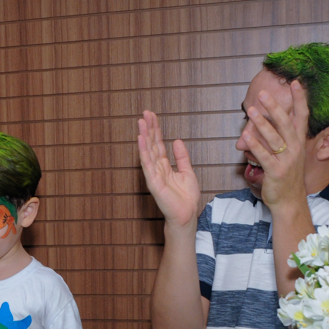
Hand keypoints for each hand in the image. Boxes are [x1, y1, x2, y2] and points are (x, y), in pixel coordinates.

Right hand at [138, 110, 201, 228]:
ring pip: (147, 151)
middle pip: (151, 144)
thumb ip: (181, 157)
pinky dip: (143, 151)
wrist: (187, 215)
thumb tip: (177, 140)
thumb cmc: (186, 198)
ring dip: (143, 136)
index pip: (158, 143)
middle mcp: (157, 168)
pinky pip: (147, 164)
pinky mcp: (153, 182)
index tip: (152, 115)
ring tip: (140, 121)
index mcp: (165, 165)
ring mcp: (153, 174)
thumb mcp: (187, 172)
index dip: (155, 129)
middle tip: (145, 113)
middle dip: (148, 128)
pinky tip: (140, 139)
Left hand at [240, 80, 308, 211]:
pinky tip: (245, 136)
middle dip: (275, 107)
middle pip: (286, 123)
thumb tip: (269, 121)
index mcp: (299, 142)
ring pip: (274, 138)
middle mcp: (295, 149)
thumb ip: (280, 137)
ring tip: (252, 110)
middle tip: (263, 93)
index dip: (300, 99)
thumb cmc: (286, 176)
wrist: (290, 201)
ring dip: (262, 123)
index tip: (296, 82)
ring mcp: (286, 160)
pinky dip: (255, 146)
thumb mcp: (288, 154)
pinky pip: (264, 156)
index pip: (302, 116)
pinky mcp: (276, 172)